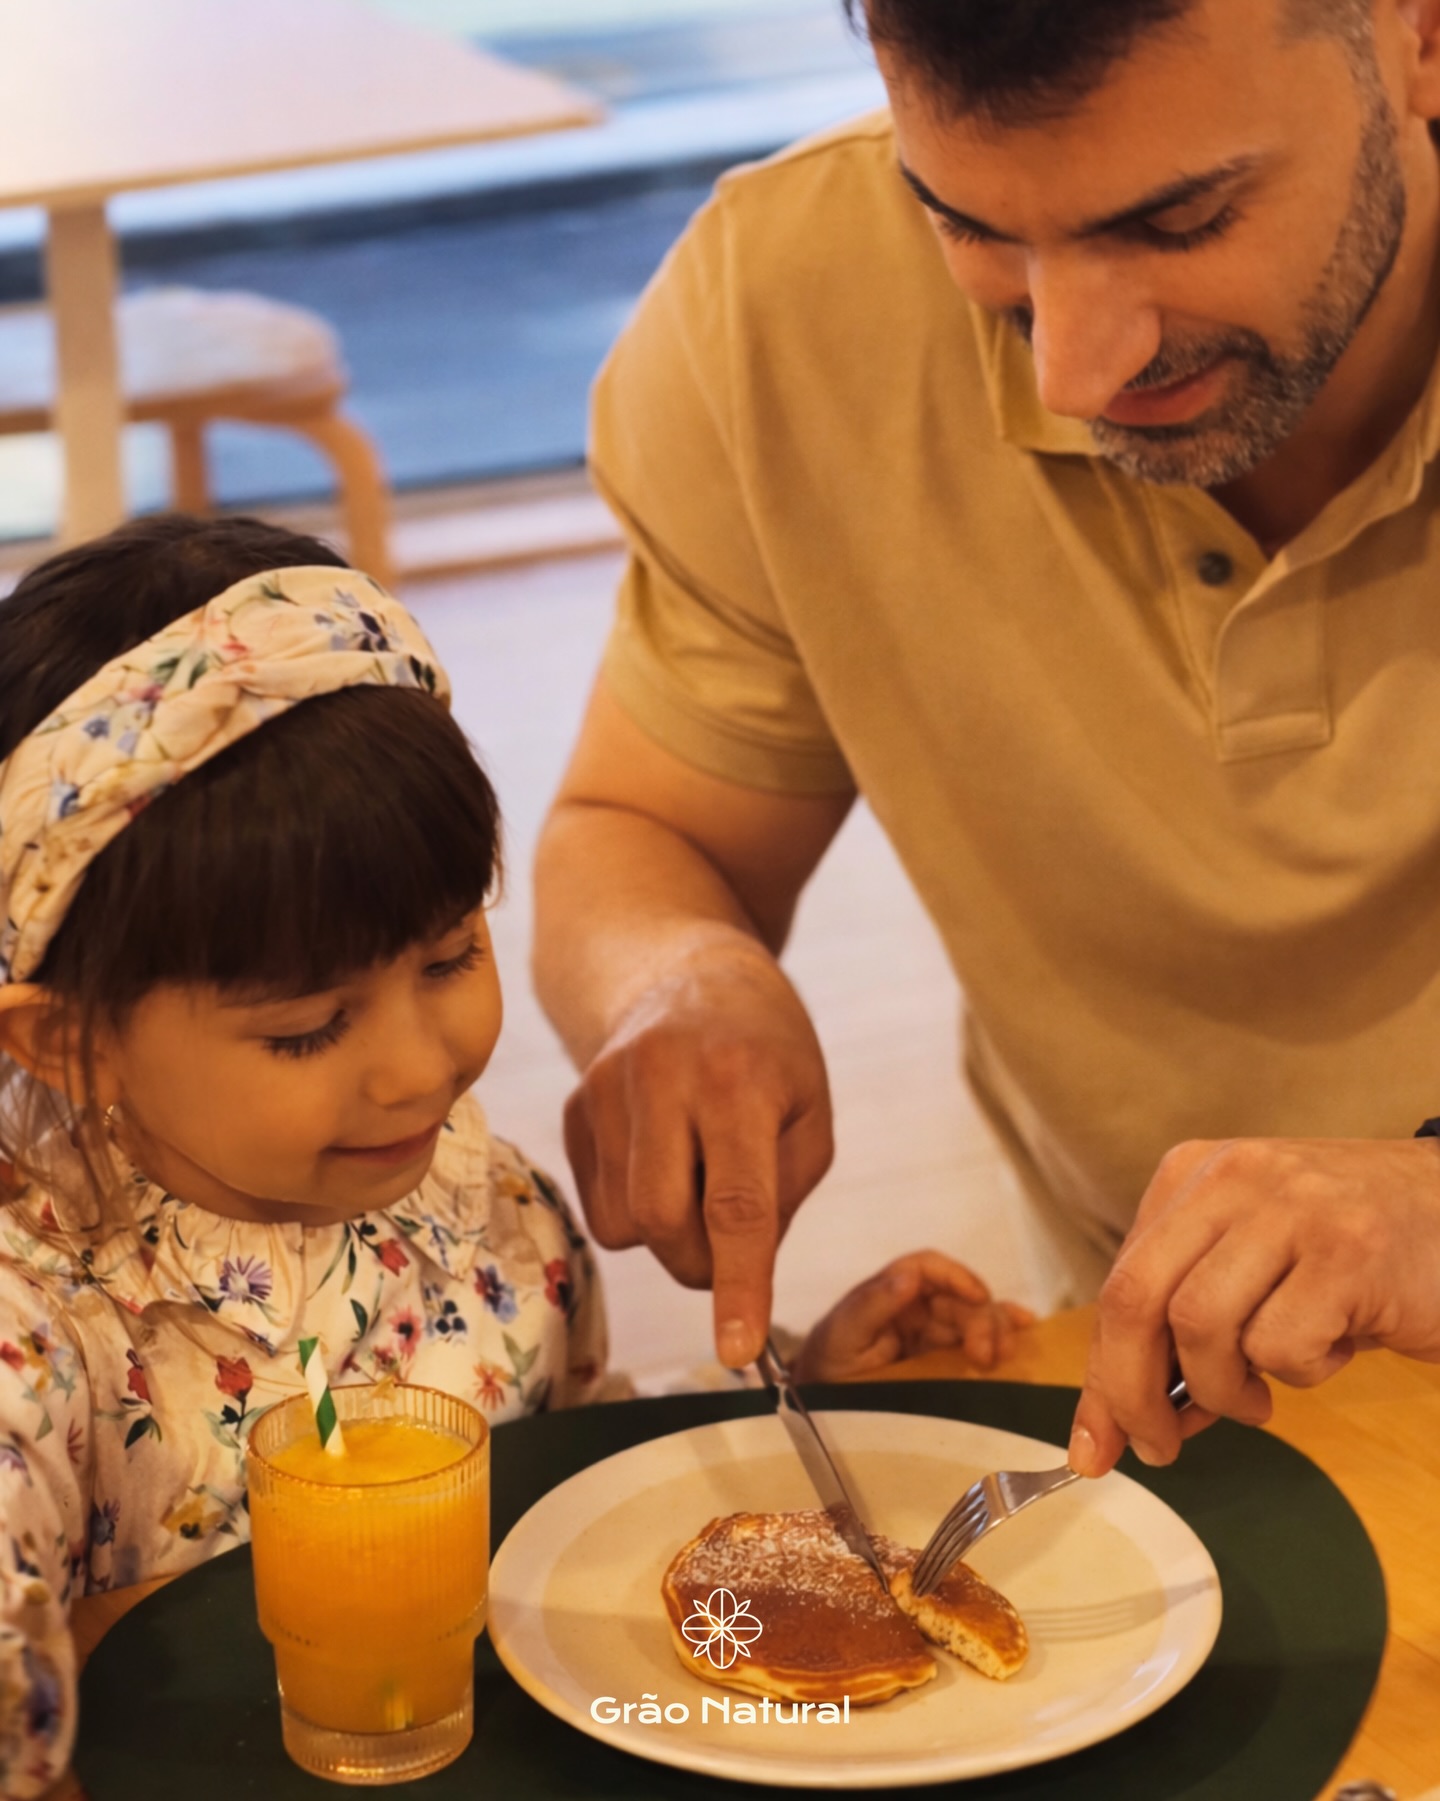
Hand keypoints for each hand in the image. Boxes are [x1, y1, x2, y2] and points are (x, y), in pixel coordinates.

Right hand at [562, 939, 833, 1367]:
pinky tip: (661, 1159)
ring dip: (667, 1235)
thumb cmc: (766, 1052)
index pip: (737, 1204)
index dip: (739, 1285)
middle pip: (664, 1223)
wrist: (684, 970)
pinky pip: (597, 1207)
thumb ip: (782, 1198)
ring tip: (697, 1178)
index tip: (739, 1352)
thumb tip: (734, 1278)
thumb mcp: (809, 1112)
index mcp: (739, 1078)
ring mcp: (605, 1088)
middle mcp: (662, 1077)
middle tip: (732, 1246)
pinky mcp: (574, 1105)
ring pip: (623, 1226)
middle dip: (700, 1263)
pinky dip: (635, 1211)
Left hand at [792, 1250, 1035, 1382]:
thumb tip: (907, 1277)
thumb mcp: (840, 1338)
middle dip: (982, 1318)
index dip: (956, 1276)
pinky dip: (1003, 1333)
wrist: (817, 1416)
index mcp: (887, 1294)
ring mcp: (929, 1333)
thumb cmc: (822, 1373)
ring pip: (975, 1317)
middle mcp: (911, 1307)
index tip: (978, 1297)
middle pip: (959, 1296)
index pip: (926, 1268)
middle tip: (987, 1355)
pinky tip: (1026, 1331)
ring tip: (1005, 1355)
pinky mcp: (943, 1360)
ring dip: (997, 1330)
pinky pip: (977, 1340)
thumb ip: (870, 1306)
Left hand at [1069, 1137, 1439, 1476]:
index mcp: (1193, 1174)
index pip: (1120, 1282)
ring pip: (1201, 1326)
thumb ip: (1185, 1327)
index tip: (1094, 1444)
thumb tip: (1122, 1424)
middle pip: (1137, 1299)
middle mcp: (1232, 1178)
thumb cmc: (1347, 1255)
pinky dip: (1300, 1373)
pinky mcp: (1348, 1252)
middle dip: (1133, 1392)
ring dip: (1225, 1389)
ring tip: (1264, 1392)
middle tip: (1159, 1447)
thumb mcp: (1251, 1268)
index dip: (1102, 1372)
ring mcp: (1290, 1209)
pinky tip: (1335, 1347)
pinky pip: (1283, 1345)